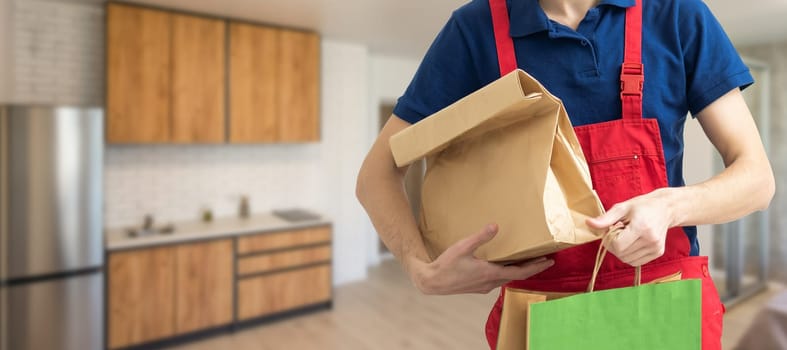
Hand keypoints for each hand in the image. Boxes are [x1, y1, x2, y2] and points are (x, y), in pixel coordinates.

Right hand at [405, 224, 554, 294]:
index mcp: (490, 273)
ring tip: (528, 263)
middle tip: (546, 261)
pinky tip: (505, 267)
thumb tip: (495, 226)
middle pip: (517, 276)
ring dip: (520, 272)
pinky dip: (507, 273)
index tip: (549, 261)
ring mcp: (484, 287)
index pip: (520, 272)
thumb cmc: (446, 265)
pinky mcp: (478, 287)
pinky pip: (498, 280)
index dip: (536, 267)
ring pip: (507, 279)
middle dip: (532, 269)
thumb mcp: (463, 247)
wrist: (432, 282)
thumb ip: (480, 237)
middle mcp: (490, 282)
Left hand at [586, 189, 675, 266]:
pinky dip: (629, 255)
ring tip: (627, 236)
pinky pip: (635, 262)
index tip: (611, 229)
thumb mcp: (622, 207)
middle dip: (613, 245)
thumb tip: (588, 223)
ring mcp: (656, 248)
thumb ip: (605, 219)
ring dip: (621, 250)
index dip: (608, 239)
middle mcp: (651, 240)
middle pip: (621, 254)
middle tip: (618, 231)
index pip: (617, 245)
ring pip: (627, 260)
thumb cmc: (642, 206)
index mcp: (641, 227)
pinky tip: (632, 242)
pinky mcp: (658, 253)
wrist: (665, 208)